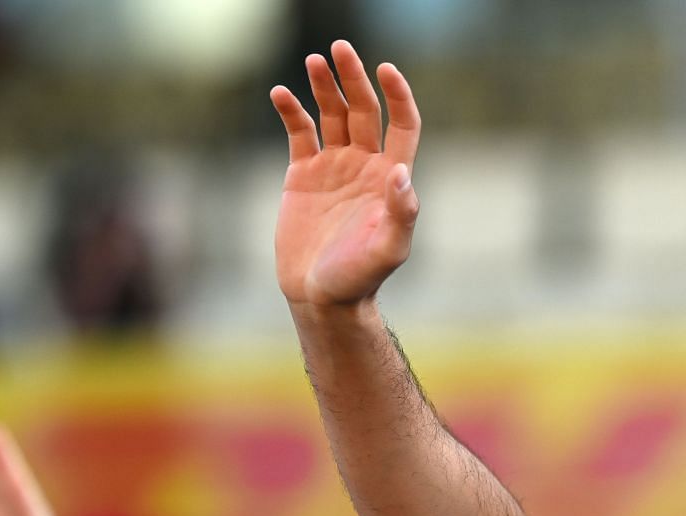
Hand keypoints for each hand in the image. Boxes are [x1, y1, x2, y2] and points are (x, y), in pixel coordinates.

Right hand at [271, 41, 422, 307]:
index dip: (397, 95)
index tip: (386, 70)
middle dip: (354, 79)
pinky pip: (300, 132)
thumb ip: (401, 214)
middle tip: (340, 49)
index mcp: (390, 178)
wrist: (321, 295)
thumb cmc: (360, 278)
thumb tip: (403, 174)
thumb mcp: (388, 250)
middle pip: (364, 110)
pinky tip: (283, 94)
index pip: (402, 124)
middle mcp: (365, 165)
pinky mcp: (303, 174)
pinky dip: (292, 110)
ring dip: (324, 86)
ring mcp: (334, 167)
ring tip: (314, 62)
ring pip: (331, 114)